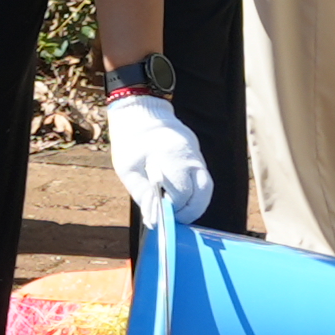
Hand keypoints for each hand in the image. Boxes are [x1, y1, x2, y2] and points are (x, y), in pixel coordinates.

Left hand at [99, 88, 211, 226]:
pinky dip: (195, 192)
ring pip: (207, 186)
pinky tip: (181, 198)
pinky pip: (202, 178)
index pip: (182, 192)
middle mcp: (189, 154)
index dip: (174, 210)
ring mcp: (196, 153)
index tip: (163, 218)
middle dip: (189, 211)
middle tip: (174, 218)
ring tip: (179, 212)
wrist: (140, 114)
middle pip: (202, 191)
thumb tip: (154, 220)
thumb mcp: (128, 169)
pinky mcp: (197, 153)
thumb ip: (143, 195)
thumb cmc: (131, 142)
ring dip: (196, 204)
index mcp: (170, 156)